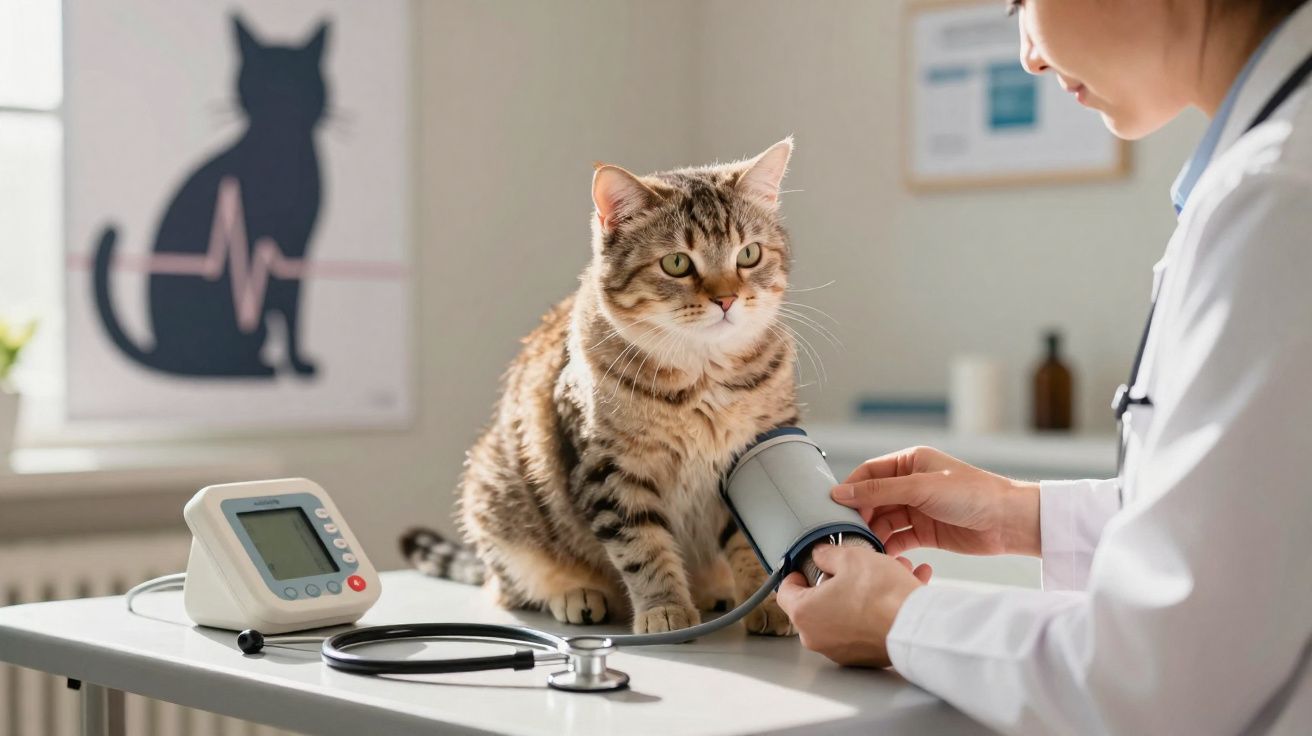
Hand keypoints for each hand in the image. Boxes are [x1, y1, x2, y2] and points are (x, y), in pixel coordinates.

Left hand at [775, 545, 929, 666]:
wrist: (918, 627)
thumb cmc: (883, 596)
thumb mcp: (852, 557)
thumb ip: (828, 554)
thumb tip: (821, 555)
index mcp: (805, 613)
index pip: (786, 590)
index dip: (798, 573)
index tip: (808, 567)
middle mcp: (818, 637)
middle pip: (818, 603)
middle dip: (838, 581)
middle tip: (853, 568)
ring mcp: (841, 651)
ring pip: (846, 613)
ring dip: (863, 593)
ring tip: (888, 573)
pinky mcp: (864, 657)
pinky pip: (864, 627)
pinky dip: (876, 610)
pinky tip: (898, 591)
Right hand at [832, 446, 1040, 557]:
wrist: (1008, 522)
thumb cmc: (973, 493)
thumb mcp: (922, 487)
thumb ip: (879, 491)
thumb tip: (841, 492)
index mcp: (910, 462)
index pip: (869, 473)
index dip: (851, 489)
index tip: (834, 508)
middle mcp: (911, 484)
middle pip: (873, 500)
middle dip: (860, 516)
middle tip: (848, 533)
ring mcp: (917, 508)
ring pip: (883, 521)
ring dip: (874, 534)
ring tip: (865, 548)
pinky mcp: (925, 532)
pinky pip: (898, 538)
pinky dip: (888, 547)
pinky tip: (883, 556)